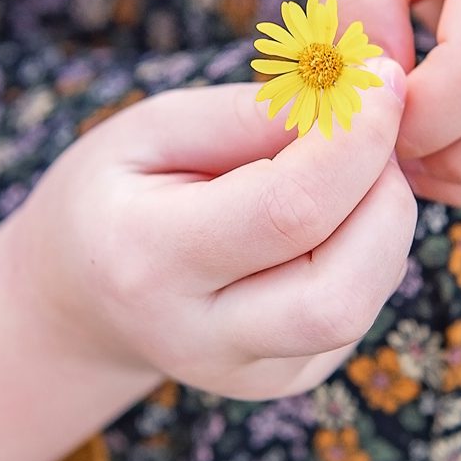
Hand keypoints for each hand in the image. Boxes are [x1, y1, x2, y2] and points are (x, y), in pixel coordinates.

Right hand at [0, 60, 415, 460]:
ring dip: (382, 224)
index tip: (381, 79)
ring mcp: (248, 374)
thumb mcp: (153, 128)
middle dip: (382, 199)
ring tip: (347, 171)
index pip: (287, 211)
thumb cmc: (118, 193)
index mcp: (149, 259)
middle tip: (371, 136)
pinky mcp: (287, 381)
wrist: (78, 300)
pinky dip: (367, 252)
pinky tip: (329, 220)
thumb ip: (249, 115)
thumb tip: (352, 99)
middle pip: (339, 294)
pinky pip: (357, 313)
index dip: (354, 142)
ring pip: (359, 308)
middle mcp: (201, 337)